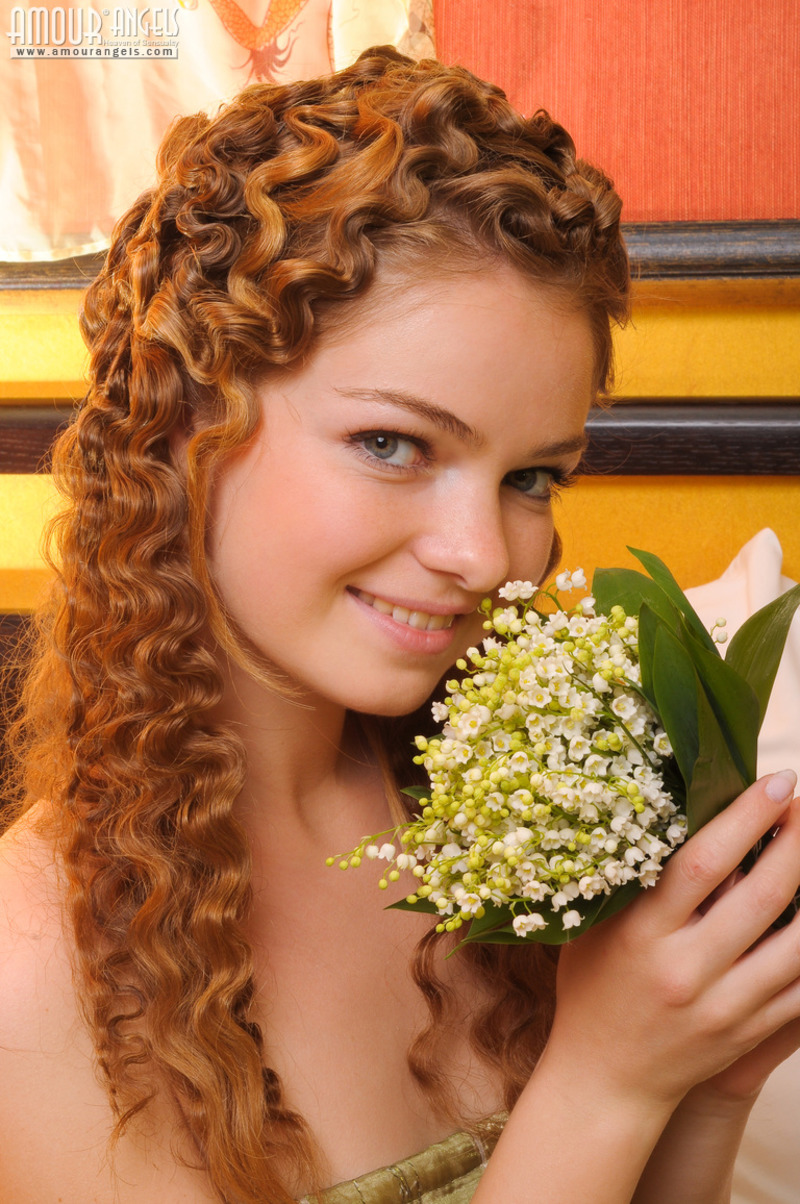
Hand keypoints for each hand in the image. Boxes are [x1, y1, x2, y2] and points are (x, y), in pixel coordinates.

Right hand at [543, 770, 799, 1115]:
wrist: (604, 1082)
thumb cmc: (592, 990)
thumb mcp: (594, 930)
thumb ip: (631, 883)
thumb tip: (675, 818)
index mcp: (642, 936)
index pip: (703, 863)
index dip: (746, 817)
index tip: (777, 783)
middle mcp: (686, 970)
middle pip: (762, 895)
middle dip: (796, 841)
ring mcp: (723, 1006)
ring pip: (797, 943)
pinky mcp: (748, 1032)